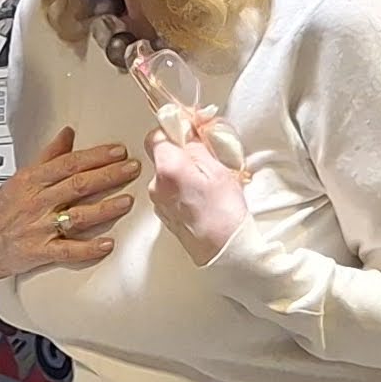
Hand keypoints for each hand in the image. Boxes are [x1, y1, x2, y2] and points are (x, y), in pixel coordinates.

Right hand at [0, 126, 140, 280]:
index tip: (117, 151)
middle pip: (77, 185)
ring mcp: (39, 228)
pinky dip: (88, 248)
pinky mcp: (39, 252)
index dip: (95, 156)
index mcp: (31, 180)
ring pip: (77, 215)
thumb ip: (48, 157)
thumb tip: (67, 135)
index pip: (68, 163)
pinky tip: (107, 244)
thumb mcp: (19, 178)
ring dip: (104, 209)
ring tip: (126, 201)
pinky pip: (67, 250)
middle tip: (131, 169)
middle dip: (107, 176)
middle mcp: (37, 202)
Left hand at [143, 112, 247, 262]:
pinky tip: (202, 197)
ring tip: (208, 182)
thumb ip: (196, 145)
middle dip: (181, 151)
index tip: (189, 131)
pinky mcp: (163, 214)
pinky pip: (169, 191)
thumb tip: (186, 130)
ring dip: (183, 171)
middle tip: (206, 157)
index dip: (173, 129)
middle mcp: (156, 185)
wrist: (224, 251)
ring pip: (166, 173)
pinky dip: (182, 188)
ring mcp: (157, 202)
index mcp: (168, 168)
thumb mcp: (217, 169)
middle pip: (161, 155)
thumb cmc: (224, 213)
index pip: (156, 135)